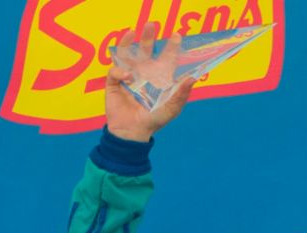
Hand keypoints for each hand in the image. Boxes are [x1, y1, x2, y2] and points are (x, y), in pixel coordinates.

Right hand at [105, 22, 194, 141]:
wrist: (132, 133)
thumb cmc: (153, 121)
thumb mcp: (171, 109)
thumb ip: (181, 94)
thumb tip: (193, 78)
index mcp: (158, 77)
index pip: (166, 57)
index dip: (171, 46)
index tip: (177, 35)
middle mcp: (143, 73)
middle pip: (146, 49)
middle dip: (148, 36)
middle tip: (151, 24)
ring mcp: (128, 77)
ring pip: (127, 54)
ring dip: (128, 42)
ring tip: (131, 32)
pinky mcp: (114, 84)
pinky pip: (114, 71)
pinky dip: (120, 71)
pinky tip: (127, 76)